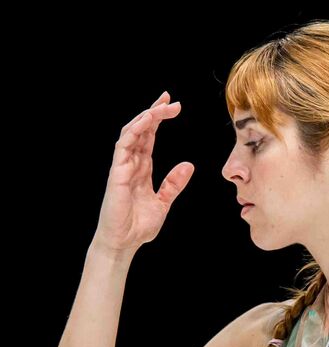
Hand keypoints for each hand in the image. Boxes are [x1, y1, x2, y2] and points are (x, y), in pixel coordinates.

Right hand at [91, 90, 194, 255]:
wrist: (124, 243)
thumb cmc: (138, 226)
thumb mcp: (163, 202)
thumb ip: (174, 184)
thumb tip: (189, 165)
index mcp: (142, 168)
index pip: (149, 137)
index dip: (159, 120)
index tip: (173, 106)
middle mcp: (131, 163)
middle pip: (141, 129)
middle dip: (155, 111)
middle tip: (171, 99)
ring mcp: (122, 166)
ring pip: (132, 132)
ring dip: (147, 116)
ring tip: (163, 106)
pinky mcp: (117, 172)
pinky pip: (124, 144)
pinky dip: (136, 130)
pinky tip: (148, 120)